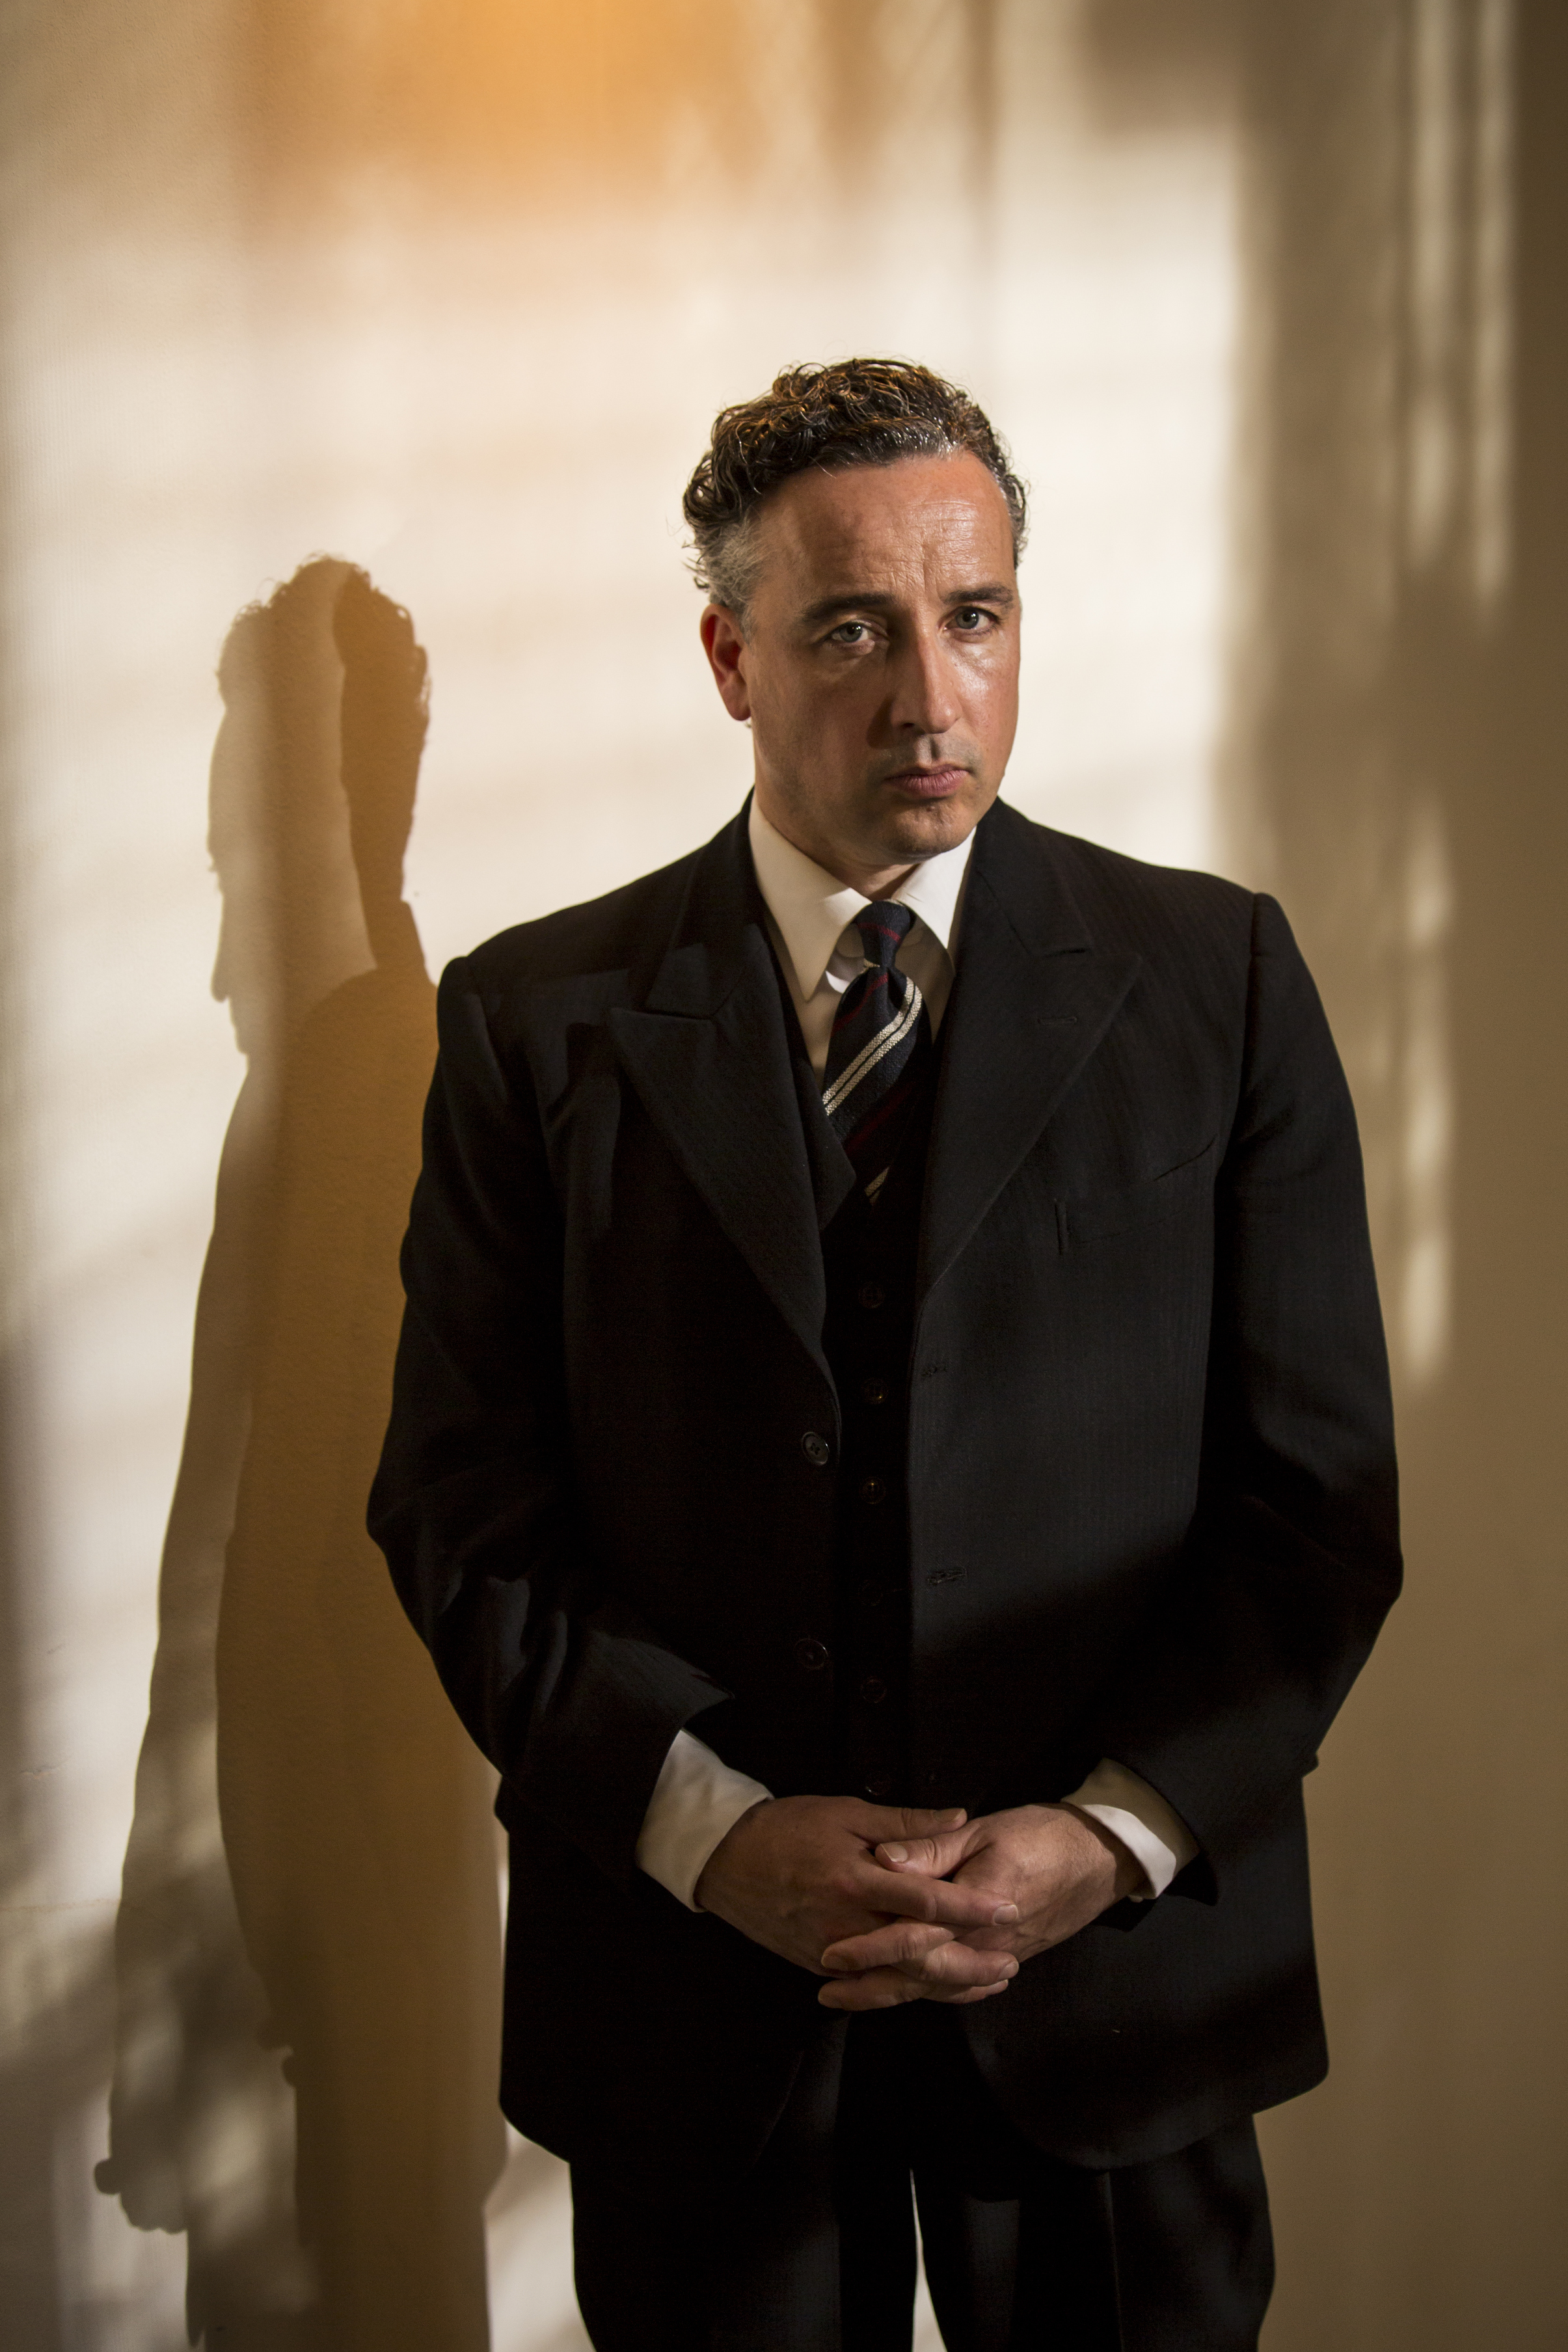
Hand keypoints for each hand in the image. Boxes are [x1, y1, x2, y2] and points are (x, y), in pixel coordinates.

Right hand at [694, 1796, 1024, 2001]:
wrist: (726, 1860)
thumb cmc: (788, 1829)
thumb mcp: (847, 1813)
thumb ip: (906, 1823)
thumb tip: (958, 1817)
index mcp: (858, 1879)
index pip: (926, 1901)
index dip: (971, 1908)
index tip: (1007, 1909)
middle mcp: (848, 1924)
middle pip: (920, 1957)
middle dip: (969, 1964)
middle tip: (1008, 1961)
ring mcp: (833, 1953)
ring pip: (900, 1981)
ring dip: (947, 1986)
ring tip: (986, 1983)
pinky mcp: (821, 1967)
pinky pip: (873, 1987)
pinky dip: (909, 1991)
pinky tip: (936, 1989)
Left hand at [816, 1803, 1141, 2011]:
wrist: (1101, 1858)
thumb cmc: (1041, 1834)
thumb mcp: (983, 1831)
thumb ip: (930, 1847)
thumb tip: (882, 1859)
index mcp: (974, 1907)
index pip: (913, 1936)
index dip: (870, 1948)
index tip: (831, 1954)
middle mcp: (985, 1942)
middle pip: (919, 1974)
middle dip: (872, 1984)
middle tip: (825, 1990)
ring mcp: (998, 1955)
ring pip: (937, 1986)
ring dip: (893, 1995)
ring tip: (850, 1999)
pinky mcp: (1008, 1956)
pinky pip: (963, 1985)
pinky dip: (932, 1994)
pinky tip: (907, 1996)